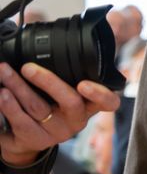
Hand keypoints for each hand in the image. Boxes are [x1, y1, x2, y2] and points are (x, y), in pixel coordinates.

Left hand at [0, 62, 119, 165]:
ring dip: (19, 86)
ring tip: (5, 71)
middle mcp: (77, 119)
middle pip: (70, 102)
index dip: (101, 94)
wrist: (24, 138)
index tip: (84, 84)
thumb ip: (67, 71)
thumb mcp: (63, 89)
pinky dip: (10, 105)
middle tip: (28, 68)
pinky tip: (3, 94)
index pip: (109, 102)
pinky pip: (22, 122)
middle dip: (48, 82)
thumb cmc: (47, 105)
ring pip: (39, 108)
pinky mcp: (37, 140)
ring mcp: (58, 132)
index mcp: (89, 104)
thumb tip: (69, 33)